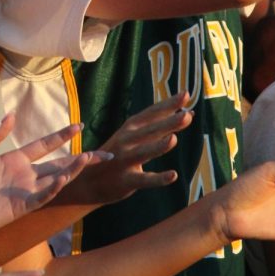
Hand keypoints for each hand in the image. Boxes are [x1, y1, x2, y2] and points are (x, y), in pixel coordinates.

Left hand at [0, 123, 107, 247]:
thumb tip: (9, 115)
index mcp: (16, 160)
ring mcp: (26, 191)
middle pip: (59, 163)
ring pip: (56, 179)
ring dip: (72, 170)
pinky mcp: (21, 206)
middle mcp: (26, 175)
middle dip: (82, 158)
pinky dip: (53, 188)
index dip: (61, 136)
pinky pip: (41, 196)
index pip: (44, 145)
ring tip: (89, 159)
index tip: (79, 125)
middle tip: (105, 154)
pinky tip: (63, 178)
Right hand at [58, 91, 191, 205]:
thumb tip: (188, 114)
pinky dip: (158, 178)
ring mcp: (124, 160)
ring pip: (144, 152)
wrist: (86, 180)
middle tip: (187, 115)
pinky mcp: (125, 181)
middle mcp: (126, 141)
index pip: (151, 113)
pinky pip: (144, 180)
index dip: (168, 104)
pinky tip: (173, 175)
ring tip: (173, 139)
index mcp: (129, 128)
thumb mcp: (132, 136)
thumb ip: (159, 127)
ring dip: (158, 146)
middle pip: (150, 131)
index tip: (186, 94)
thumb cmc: (116, 155)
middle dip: (168, 122)